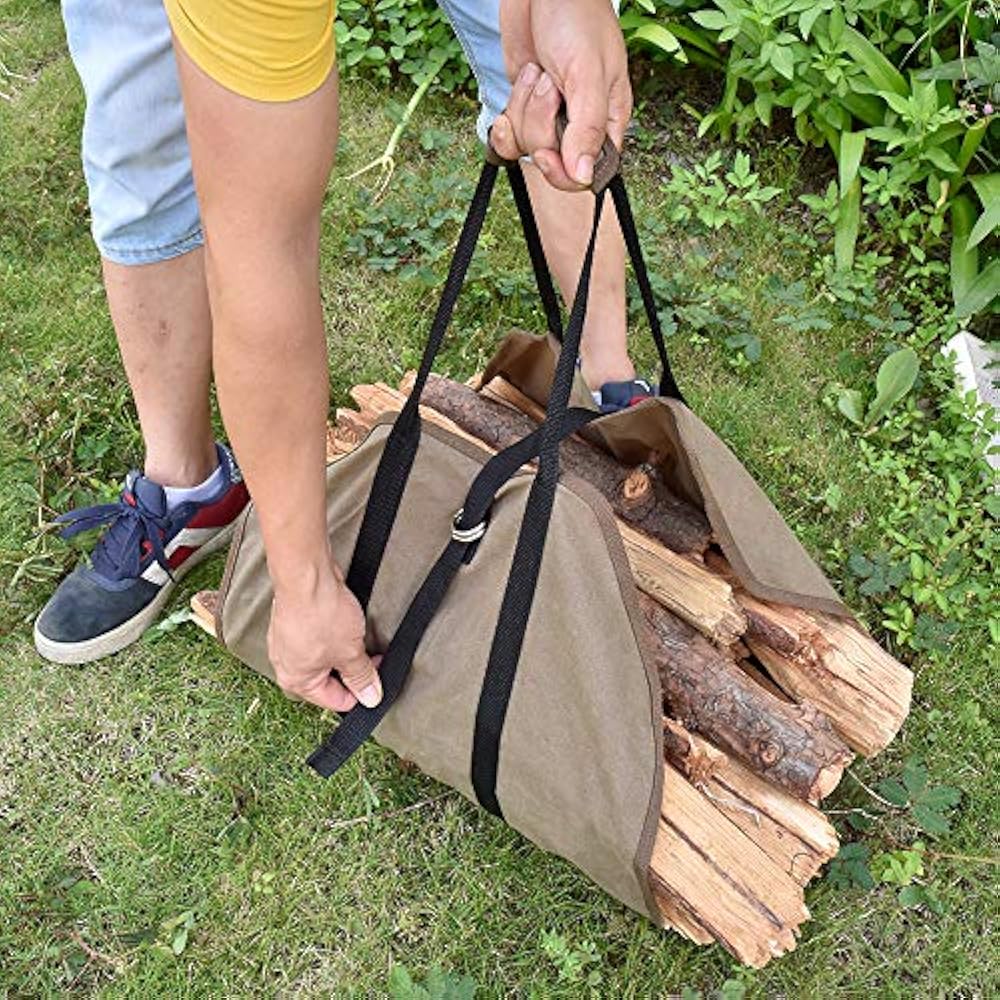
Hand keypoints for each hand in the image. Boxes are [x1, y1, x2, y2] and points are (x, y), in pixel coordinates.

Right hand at [267, 561, 381, 711]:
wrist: (307, 574)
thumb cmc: (320, 613)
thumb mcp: (350, 652)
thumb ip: (361, 677)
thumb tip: (370, 696)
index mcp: (296, 681)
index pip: (335, 701)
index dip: (360, 693)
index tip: (378, 681)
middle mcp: (286, 664)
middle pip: (327, 680)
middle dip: (351, 671)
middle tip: (371, 658)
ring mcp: (287, 641)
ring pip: (322, 657)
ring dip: (342, 652)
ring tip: (357, 638)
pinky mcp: (293, 621)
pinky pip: (316, 638)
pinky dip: (332, 636)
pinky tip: (344, 625)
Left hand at [494, 0, 631, 189]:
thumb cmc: (577, 17)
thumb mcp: (587, 74)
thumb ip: (588, 128)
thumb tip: (584, 176)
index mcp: (606, 121)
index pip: (588, 173)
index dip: (564, 172)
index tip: (549, 153)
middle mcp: (578, 124)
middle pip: (552, 161)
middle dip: (539, 125)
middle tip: (549, 87)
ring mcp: (549, 116)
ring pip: (526, 146)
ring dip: (523, 108)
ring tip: (538, 72)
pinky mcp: (524, 106)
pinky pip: (509, 135)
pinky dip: (506, 114)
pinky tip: (519, 84)